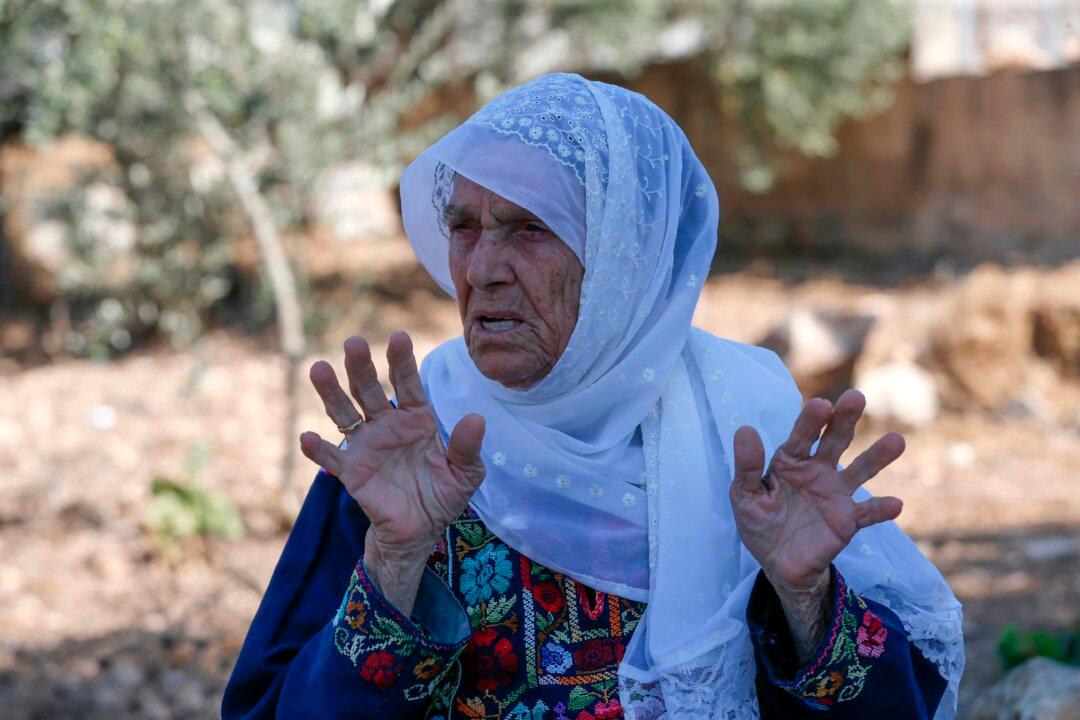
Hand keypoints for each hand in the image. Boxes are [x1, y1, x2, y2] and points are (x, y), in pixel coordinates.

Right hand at [299, 331, 485, 612]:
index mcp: (417, 418)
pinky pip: (332, 458)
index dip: (402, 361)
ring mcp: (366, 446)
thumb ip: (467, 448)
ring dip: (331, 392)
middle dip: (361, 366)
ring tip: (319, 369)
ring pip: (344, 413)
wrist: (420, 531)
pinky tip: (309, 438)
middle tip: (353, 342)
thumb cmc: (443, 494)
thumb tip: (476, 418)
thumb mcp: (466, 474)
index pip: (408, 384)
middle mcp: (388, 425)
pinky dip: (319, 449)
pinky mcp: (352, 472)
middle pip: (369, 390)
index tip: (398, 337)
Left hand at [730, 389, 904, 592]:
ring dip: (877, 456)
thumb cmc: (760, 523)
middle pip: (834, 441)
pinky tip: (894, 504)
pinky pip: (866, 513)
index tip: (821, 404)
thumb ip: (748, 467)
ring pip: (860, 470)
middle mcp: (817, 471)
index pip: (801, 436)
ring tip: (896, 441)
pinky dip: (880, 509)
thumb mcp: (744, 496)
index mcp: (789, 461)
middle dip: (845, 420)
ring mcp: (835, 494)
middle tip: (855, 397)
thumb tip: (745, 430)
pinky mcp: (847, 520)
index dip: (810, 421)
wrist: (778, 564)